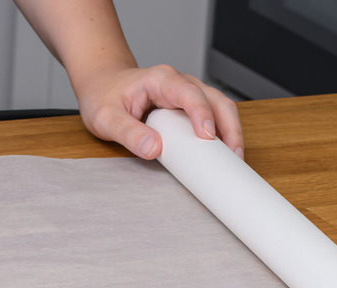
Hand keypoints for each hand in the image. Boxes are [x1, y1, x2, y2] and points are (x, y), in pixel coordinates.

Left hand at [76, 64, 244, 159]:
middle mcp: (179, 83)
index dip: (202, 113)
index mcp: (161, 80)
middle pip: (215, 99)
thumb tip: (154, 149)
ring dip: (231, 130)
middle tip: (233, 155)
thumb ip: (128, 133)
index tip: (208, 136)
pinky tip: (223, 152)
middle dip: (229, 126)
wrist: (102, 85)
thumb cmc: (103, 96)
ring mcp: (187, 93)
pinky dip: (222, 133)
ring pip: (220, 106)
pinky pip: (213, 115)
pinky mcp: (188, 106)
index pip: (189, 93)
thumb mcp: (105, 118)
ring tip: (235, 158)